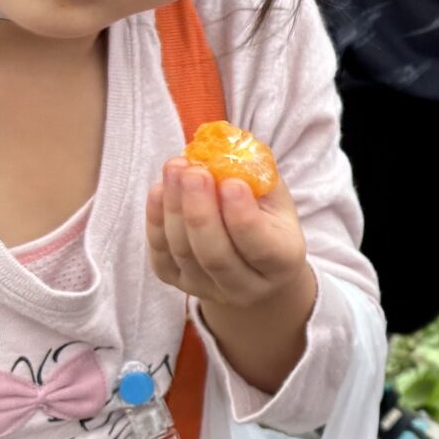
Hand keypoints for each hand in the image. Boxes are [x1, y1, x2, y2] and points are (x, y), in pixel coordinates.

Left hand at [147, 161, 314, 391]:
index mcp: (282, 264)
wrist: (253, 264)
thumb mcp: (276, 199)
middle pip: (216, 256)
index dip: (243, 217)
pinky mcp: (180, 284)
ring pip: (185, 254)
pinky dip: (156, 223)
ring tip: (175, 168)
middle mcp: (247, 287)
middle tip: (193, 171)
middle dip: (200, 210)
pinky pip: (162, 258)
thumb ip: (257, 178)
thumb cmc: (268, 221)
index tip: (231, 182)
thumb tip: (225, 149)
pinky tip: (159, 191)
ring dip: (174, 208)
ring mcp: (210, 289)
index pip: (261, 248)